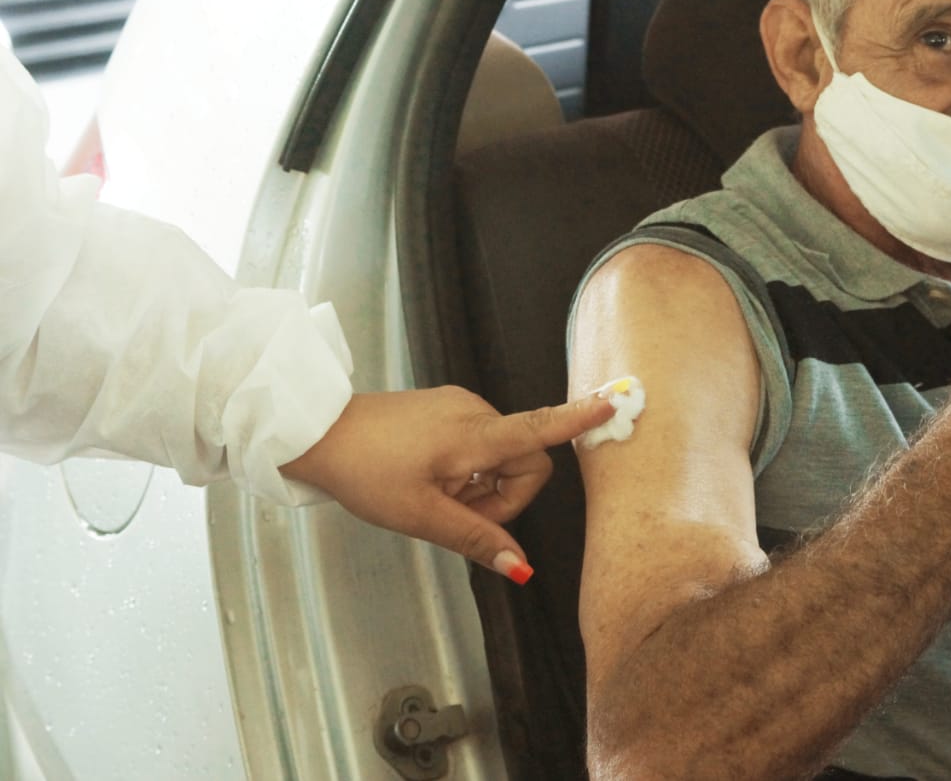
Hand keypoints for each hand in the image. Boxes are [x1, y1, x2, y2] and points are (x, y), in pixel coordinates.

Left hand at [280, 386, 615, 580]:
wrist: (317, 431)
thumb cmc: (366, 471)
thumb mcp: (421, 516)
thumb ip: (476, 538)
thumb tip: (520, 567)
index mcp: (474, 436)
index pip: (540, 429)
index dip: (578, 421)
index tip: (614, 404)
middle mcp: (474, 412)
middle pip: (523, 459)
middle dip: (502, 495)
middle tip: (458, 512)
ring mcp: (460, 406)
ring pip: (500, 454)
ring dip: (480, 484)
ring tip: (435, 494)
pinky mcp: (446, 407)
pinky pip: (478, 441)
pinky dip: (466, 468)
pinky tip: (431, 477)